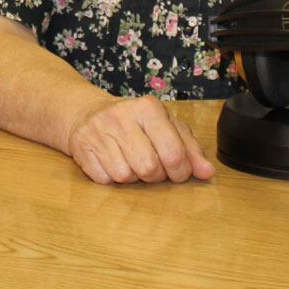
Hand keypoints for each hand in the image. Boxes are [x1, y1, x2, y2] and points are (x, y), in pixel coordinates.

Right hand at [65, 96, 214, 184]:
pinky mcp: (81, 148)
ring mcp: (98, 132)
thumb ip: (190, 149)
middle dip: (155, 176)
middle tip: (153, 167)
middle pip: (149, 168)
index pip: (173, 153)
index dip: (180, 171)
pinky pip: (104, 180)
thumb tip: (208, 172)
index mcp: (149, 108)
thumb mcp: (166, 127)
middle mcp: (122, 116)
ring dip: (132, 177)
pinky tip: (112, 162)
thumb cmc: (135, 123)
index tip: (178, 171)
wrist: (87, 113)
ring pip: (125, 176)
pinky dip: (111, 178)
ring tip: (130, 161)